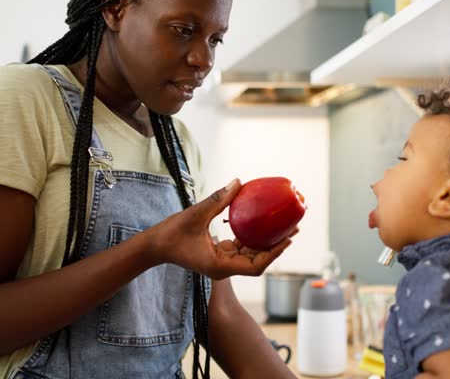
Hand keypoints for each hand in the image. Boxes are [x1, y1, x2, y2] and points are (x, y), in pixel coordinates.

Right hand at [147, 179, 293, 279]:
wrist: (155, 246)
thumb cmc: (171, 233)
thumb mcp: (195, 215)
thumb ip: (218, 200)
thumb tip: (238, 182)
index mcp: (220, 265)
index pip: (255, 265)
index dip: (274, 253)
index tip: (288, 239)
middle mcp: (224, 266)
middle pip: (258, 260)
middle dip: (277, 246)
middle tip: (294, 228)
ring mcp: (222, 261)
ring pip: (251, 254)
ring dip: (267, 242)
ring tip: (285, 224)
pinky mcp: (219, 254)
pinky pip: (241, 247)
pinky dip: (252, 237)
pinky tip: (262, 222)